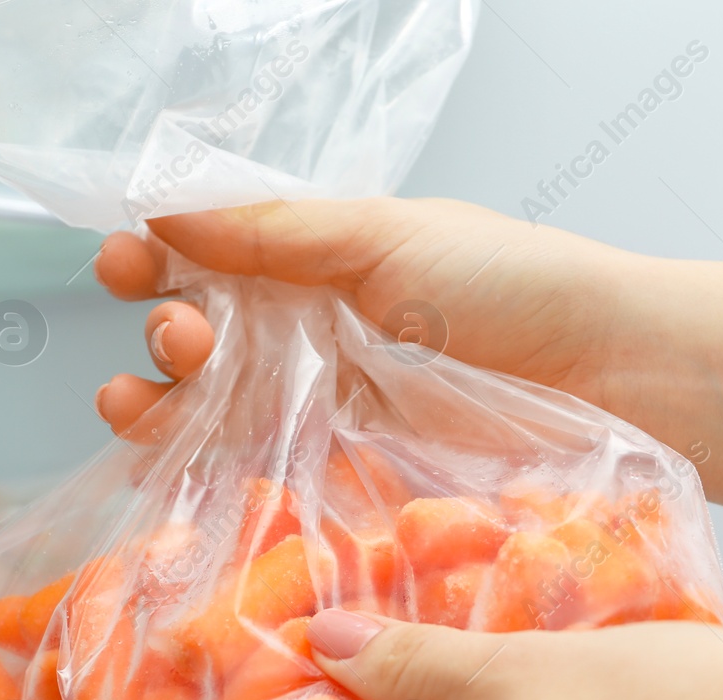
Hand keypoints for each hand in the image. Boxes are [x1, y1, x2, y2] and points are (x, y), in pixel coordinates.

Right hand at [92, 198, 644, 435]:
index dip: (157, 257)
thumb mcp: (386, 235)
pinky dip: (195, 460)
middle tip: (178, 338)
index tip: (122, 261)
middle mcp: (308, 328)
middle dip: (164, 333)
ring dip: (158, 398)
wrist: (600, 372)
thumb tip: (170, 210)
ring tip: (142, 399)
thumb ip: (274, 234)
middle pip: (200, 333)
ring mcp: (318, 401)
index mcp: (316, 258)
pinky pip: (251, 462)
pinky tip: (159, 455)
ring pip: (210, 403)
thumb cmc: (510, 284)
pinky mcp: (336, 466)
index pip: (212, 255)